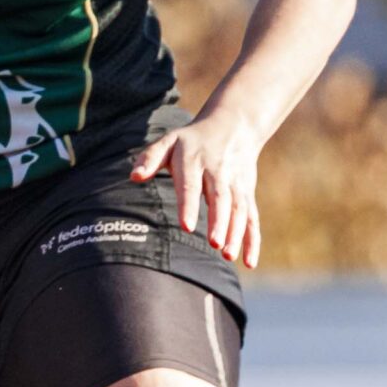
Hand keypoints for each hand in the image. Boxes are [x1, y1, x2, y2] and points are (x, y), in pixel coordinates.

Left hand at [131, 109, 265, 266]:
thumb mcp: (169, 140)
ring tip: (228, 255)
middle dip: (219, 221)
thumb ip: (150, 158)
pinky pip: (252, 217)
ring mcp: (236, 182)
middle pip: (221, 197)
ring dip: (236, 232)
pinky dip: (252, 239)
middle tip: (214, 243)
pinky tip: (248, 262)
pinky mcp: (247, 192)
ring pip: (238, 209)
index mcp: (195, 160)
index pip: (191, 184)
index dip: (189, 204)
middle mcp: (219, 171)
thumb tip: (134, 177)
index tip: (186, 226)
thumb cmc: (192, 140)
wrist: (234, 124)